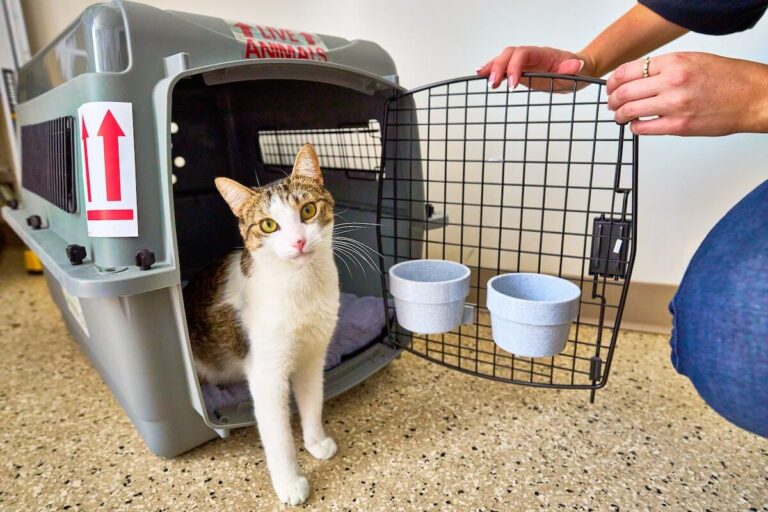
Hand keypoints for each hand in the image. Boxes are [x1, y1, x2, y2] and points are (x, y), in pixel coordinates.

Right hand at [476, 46, 592, 89]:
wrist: (576, 71)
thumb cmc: (575, 71)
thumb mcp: (577, 72)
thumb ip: (572, 69)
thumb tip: (574, 66)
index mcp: (542, 54)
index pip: (523, 55)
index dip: (515, 67)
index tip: (513, 85)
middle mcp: (530, 56)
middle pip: (509, 54)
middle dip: (499, 67)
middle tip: (493, 84)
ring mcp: (524, 62)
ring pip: (503, 59)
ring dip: (491, 68)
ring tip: (481, 77)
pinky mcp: (520, 70)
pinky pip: (504, 67)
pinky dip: (492, 70)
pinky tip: (482, 75)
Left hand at [607, 52, 767, 135]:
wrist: (754, 97)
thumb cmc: (728, 79)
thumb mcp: (693, 60)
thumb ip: (665, 67)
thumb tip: (638, 76)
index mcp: (674, 63)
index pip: (628, 71)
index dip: (613, 81)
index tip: (611, 87)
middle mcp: (671, 82)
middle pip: (624, 91)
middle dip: (612, 100)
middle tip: (612, 104)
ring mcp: (674, 105)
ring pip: (629, 111)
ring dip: (620, 115)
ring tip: (621, 116)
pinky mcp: (678, 126)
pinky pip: (643, 128)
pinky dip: (635, 127)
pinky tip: (637, 125)